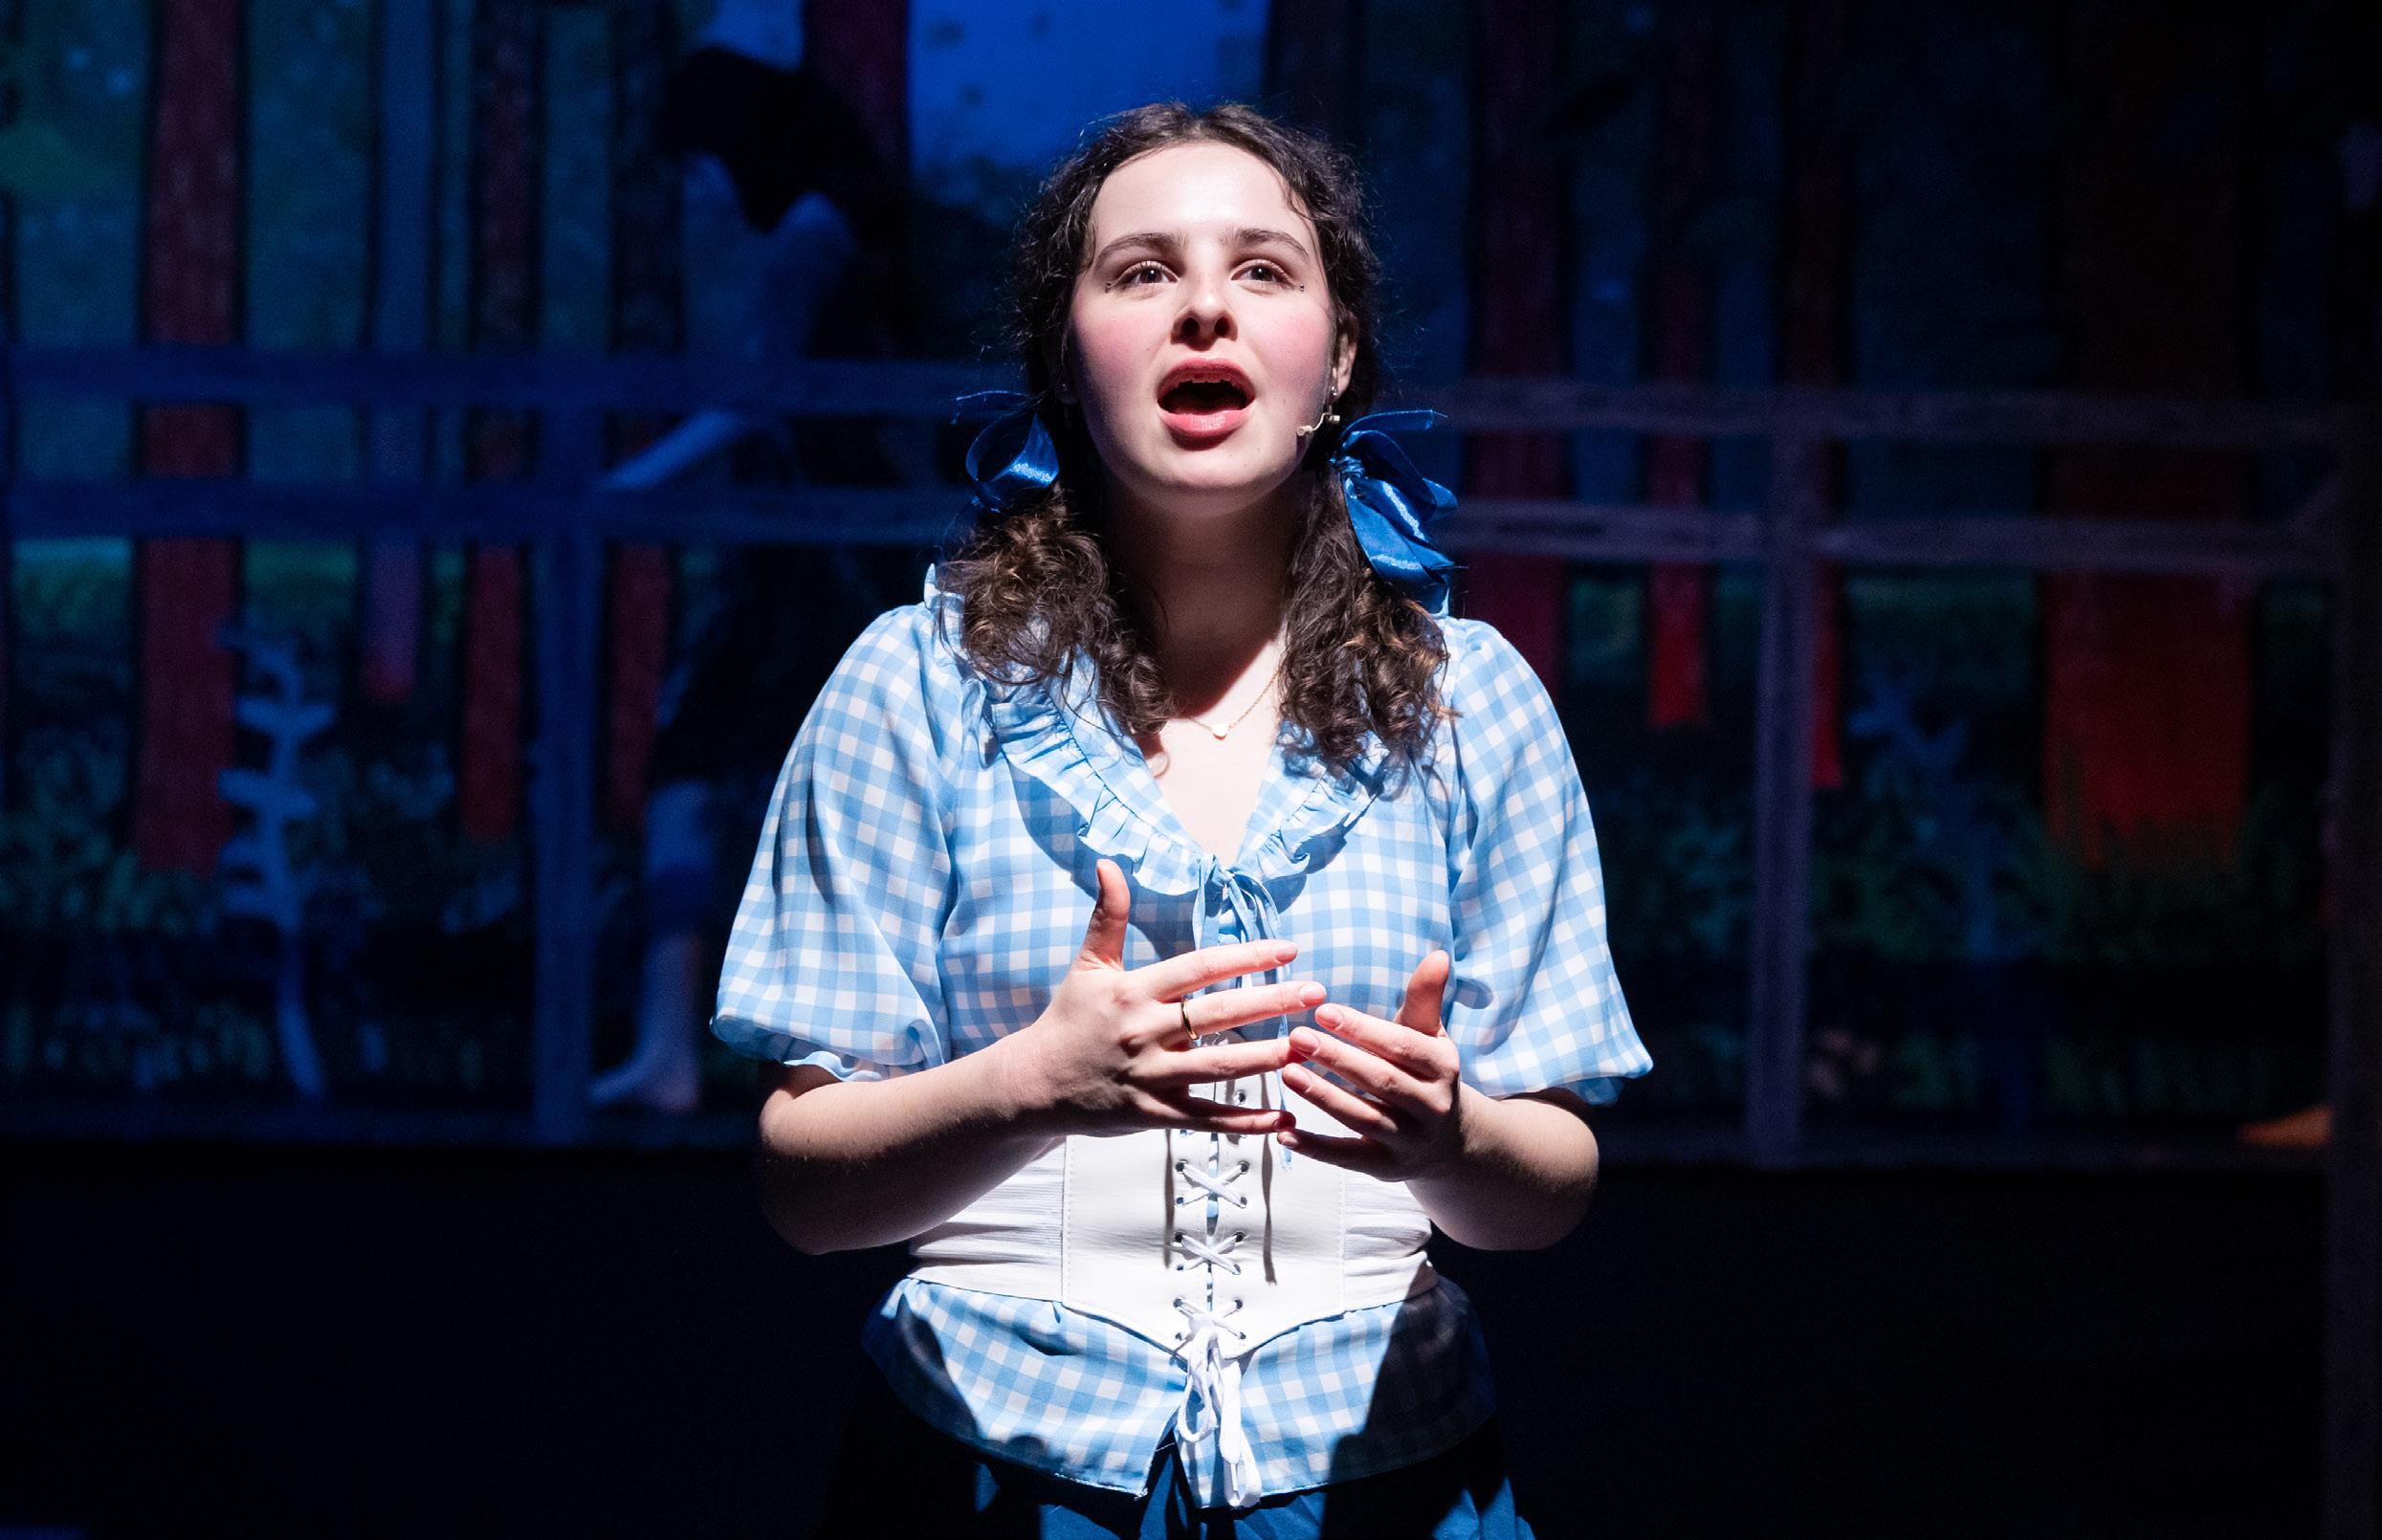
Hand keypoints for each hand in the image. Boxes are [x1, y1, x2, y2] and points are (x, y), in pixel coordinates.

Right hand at [1000, 859, 1314, 1138]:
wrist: (1033, 1084)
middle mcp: (1145, 1032)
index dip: (1245, 956)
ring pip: (1219, 1067)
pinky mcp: (1153, 1115)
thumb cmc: (1068, 1019)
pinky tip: (1284, 1117)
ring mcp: (1150, 1076)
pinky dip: (1247, 1121)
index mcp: (1134, 992)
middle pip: (1219, 1014)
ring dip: (1267, 1057)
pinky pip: (1208, 1119)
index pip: (1199, 968)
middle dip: (1271, 1001)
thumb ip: (1106, 915)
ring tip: (1307, 1047)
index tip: (1288, 949)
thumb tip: (1108, 862)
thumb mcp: (1087, 965)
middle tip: (1316, 992)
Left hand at [1278, 950, 1465, 1179]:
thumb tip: (1437, 954)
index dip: (1363, 1029)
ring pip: (1363, 1119)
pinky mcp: (1386, 1169)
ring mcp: (1409, 1141)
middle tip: (1296, 1036)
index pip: (1402, 1046)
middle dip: (1338, 1059)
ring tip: (1287, 1072)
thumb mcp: (1430, 1036)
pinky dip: (1316, 1148)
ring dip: (1323, 1097)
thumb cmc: (1426, 1073)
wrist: (1451, 1142)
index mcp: (1442, 1068)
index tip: (1323, 1010)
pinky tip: (1284, 1133)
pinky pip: (1348, 1159)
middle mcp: (1432, 1107)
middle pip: (1381, 1082)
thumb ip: (1425, 998)